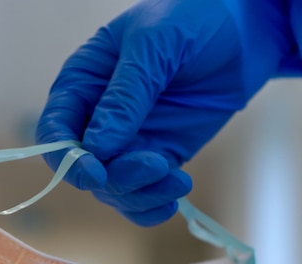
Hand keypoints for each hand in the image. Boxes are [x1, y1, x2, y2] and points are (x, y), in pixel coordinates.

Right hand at [36, 0, 289, 225]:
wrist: (246, 30)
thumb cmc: (193, 18)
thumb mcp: (155, 44)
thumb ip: (126, 95)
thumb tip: (97, 148)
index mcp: (82, 83)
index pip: (56, 131)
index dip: (68, 159)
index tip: (97, 173)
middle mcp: (97, 118)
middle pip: (86, 169)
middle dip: (116, 178)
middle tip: (157, 165)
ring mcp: (128, 141)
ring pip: (115, 189)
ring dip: (141, 194)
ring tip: (178, 180)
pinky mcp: (158, 157)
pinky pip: (143, 195)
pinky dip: (152, 206)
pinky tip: (173, 202)